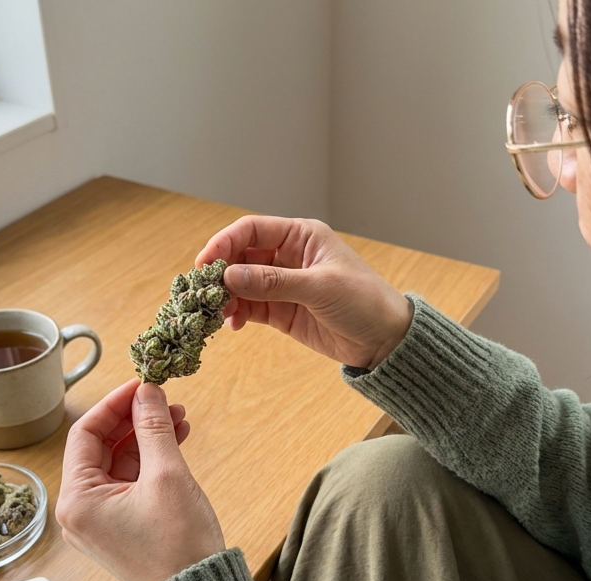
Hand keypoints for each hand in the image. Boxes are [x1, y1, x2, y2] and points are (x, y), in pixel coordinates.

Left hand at [55, 378, 225, 580]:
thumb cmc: (179, 546)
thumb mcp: (167, 475)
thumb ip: (153, 427)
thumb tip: (147, 391)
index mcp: (78, 500)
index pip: (85, 433)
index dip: (115, 404)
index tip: (142, 384)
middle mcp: (80, 512)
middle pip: (100, 447)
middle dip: (134, 419)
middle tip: (165, 399)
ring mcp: (100, 522)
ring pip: (118, 464)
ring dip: (145, 438)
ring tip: (179, 418)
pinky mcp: (120, 528)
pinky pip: (129, 483)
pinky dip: (149, 461)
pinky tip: (175, 441)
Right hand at [197, 216, 413, 369]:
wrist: (385, 340)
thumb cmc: (364, 302)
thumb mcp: (320, 287)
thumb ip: (274, 282)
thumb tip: (231, 277)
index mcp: (301, 236)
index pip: (252, 230)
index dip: (225, 243)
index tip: (206, 263)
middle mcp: (289, 256)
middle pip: (241, 256)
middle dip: (221, 273)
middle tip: (205, 292)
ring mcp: (283, 284)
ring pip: (241, 283)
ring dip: (226, 296)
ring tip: (218, 313)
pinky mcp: (281, 311)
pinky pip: (249, 307)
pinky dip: (236, 314)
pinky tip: (232, 325)